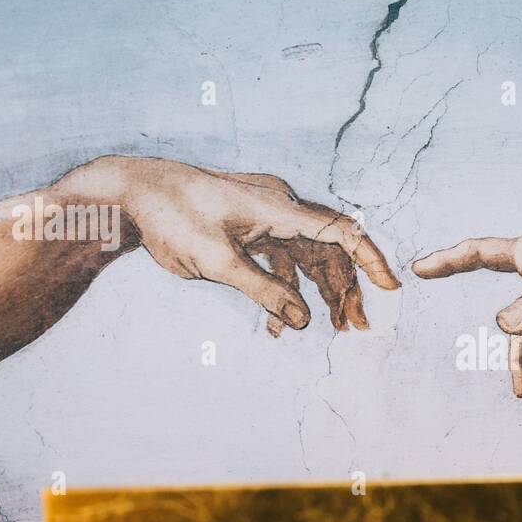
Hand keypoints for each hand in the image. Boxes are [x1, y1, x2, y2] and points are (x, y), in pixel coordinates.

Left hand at [66, 157, 400, 333]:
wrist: (129, 192)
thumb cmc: (170, 218)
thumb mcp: (218, 262)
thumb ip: (265, 292)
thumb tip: (305, 321)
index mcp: (279, 206)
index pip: (342, 231)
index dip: (371, 260)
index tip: (392, 288)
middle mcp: (279, 205)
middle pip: (329, 248)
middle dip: (344, 289)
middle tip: (354, 328)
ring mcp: (264, 213)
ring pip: (306, 255)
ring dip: (317, 292)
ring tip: (327, 329)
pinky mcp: (249, 224)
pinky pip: (279, 257)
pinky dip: (284, 287)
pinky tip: (281, 322)